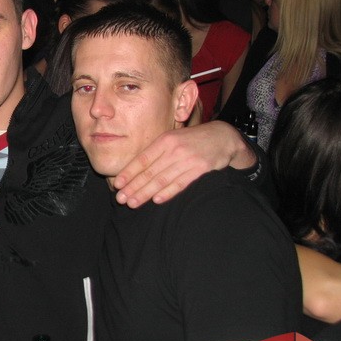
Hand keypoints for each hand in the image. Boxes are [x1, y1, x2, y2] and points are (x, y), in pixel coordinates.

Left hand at [113, 120, 254, 206]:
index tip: (117, 184)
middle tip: (120, 199)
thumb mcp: (173, 139)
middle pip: (150, 172)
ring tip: (133, 203)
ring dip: (145, 193)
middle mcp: (174, 150)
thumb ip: (156, 152)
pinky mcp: (201, 169)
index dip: (129, 172)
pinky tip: (156, 200)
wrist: (222, 137)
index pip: (142, 159)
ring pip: (162, 180)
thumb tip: (134, 168)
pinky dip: (168, 192)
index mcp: (165, 140)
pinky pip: (181, 183)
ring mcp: (188, 160)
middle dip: (133, 187)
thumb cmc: (192, 140)